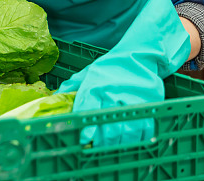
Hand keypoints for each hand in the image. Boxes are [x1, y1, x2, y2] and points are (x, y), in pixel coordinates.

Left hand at [57, 0, 190, 146]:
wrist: (140, 56)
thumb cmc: (111, 66)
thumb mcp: (88, 72)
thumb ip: (72, 85)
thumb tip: (56, 97)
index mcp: (97, 86)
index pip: (89, 109)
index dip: (86, 126)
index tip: (84, 139)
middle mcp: (114, 94)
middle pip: (108, 124)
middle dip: (102, 140)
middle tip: (97, 149)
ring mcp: (132, 101)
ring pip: (126, 130)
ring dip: (119, 143)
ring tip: (112, 148)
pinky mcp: (148, 105)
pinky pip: (144, 128)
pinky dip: (138, 139)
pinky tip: (131, 143)